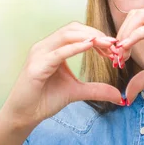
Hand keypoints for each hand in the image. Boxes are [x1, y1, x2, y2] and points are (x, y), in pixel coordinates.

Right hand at [0, 22, 122, 128]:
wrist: (24, 115)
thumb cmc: (45, 99)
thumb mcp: (77, 92)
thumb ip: (96, 90)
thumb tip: (119, 96)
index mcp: (53, 48)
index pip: (78, 32)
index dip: (97, 36)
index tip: (115, 46)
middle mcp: (45, 46)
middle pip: (74, 29)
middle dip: (96, 34)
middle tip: (115, 45)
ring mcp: (39, 54)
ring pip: (66, 35)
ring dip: (90, 38)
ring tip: (107, 46)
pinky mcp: (36, 67)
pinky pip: (58, 53)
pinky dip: (75, 48)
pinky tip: (90, 47)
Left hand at [113, 8, 143, 102]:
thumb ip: (142, 79)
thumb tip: (126, 95)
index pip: (137, 18)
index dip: (123, 33)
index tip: (117, 54)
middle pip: (135, 14)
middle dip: (121, 32)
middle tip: (116, 53)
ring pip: (140, 17)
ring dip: (126, 34)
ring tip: (120, 52)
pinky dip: (135, 37)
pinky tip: (127, 49)